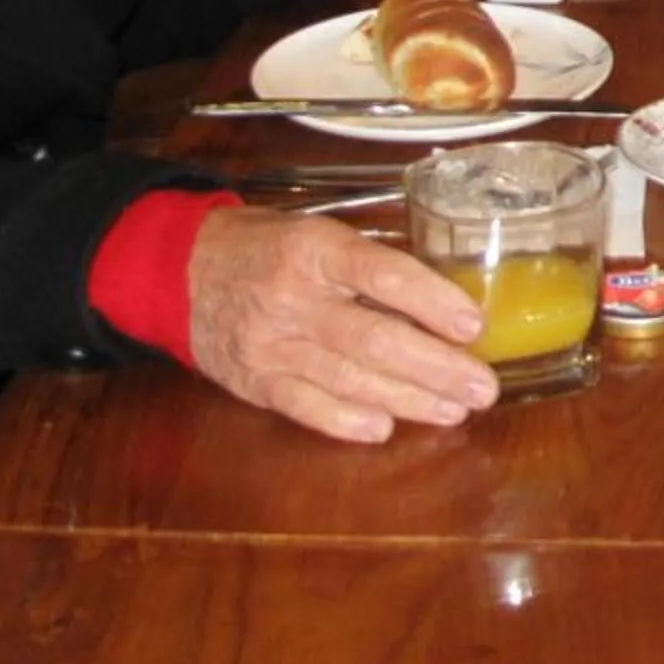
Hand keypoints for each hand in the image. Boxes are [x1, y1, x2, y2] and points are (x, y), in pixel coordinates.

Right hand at [185, 207, 500, 440]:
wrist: (181, 271)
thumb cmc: (268, 248)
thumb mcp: (318, 234)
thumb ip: (370, 265)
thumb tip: (444, 303)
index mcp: (315, 249)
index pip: (383, 275)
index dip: (433, 302)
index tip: (474, 326)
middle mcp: (293, 298)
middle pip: (375, 339)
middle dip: (437, 368)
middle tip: (483, 387)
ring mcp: (270, 344)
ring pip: (349, 379)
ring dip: (409, 400)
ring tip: (454, 410)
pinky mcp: (254, 382)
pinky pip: (306, 408)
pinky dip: (348, 421)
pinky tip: (386, 429)